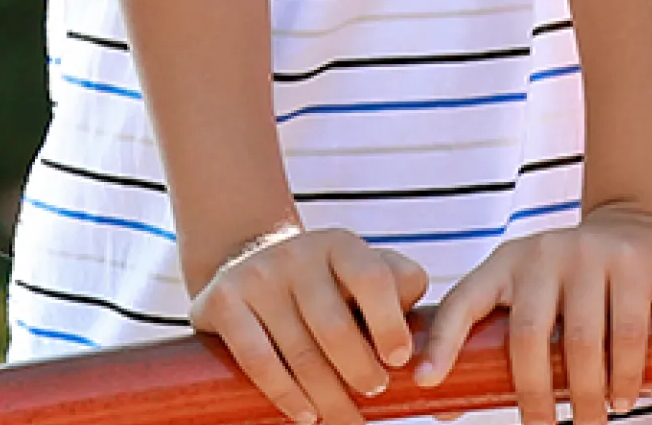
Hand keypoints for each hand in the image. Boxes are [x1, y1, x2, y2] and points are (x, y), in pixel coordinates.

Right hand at [189, 225, 429, 424]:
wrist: (245, 260)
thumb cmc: (326, 282)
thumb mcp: (363, 270)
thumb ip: (399, 288)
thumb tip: (428, 337)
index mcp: (340, 244)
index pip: (372, 278)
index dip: (388, 322)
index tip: (399, 362)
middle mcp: (298, 254)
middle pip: (334, 325)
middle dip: (359, 370)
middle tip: (375, 395)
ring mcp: (258, 276)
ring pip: (298, 351)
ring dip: (327, 396)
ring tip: (347, 421)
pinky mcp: (224, 301)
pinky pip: (257, 359)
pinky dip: (285, 394)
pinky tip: (305, 416)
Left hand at [417, 205, 651, 424]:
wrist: (643, 224)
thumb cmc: (573, 279)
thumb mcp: (531, 293)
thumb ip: (497, 342)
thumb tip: (444, 410)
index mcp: (505, 264)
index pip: (463, 301)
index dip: (441, 341)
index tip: (426, 381)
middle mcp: (541, 254)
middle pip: (527, 335)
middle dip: (533, 396)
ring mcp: (589, 256)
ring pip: (580, 341)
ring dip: (584, 396)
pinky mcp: (632, 265)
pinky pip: (626, 332)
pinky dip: (624, 376)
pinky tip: (621, 401)